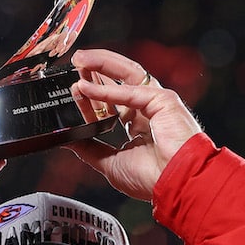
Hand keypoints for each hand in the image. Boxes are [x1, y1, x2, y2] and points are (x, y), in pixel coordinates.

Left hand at [65, 48, 203, 199]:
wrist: (175, 185)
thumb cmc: (152, 180)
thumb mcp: (110, 163)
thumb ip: (90, 149)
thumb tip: (69, 140)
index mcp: (141, 125)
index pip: (112, 102)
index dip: (92, 95)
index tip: (74, 90)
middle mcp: (149, 110)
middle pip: (120, 81)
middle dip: (96, 70)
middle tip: (75, 64)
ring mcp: (158, 102)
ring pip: (127, 73)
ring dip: (102, 64)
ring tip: (80, 59)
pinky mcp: (163, 100)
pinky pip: (129, 91)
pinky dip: (106, 89)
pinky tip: (85, 87)